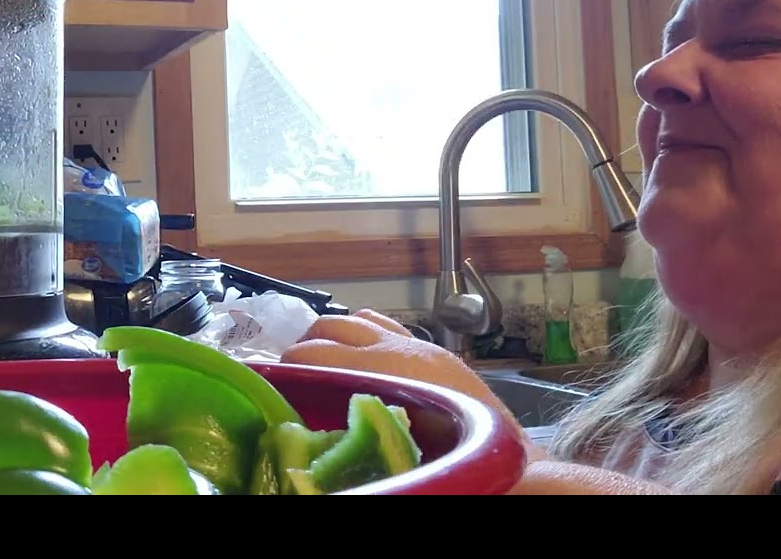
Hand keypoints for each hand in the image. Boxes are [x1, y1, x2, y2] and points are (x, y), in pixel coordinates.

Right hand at [281, 310, 532, 446]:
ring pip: (357, 319)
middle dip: (303, 345)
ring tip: (318, 366)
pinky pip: (385, 325)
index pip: (318, 351)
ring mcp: (420, 343)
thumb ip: (354, 424)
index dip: (286, 365)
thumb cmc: (453, 454)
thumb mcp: (393, 443)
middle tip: (288, 376)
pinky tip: (356, 361)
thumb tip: (305, 427)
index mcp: (390, 367)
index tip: (269, 382)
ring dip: (331, 336)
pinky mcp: (434, 351)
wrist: (511, 460)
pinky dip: (361, 334)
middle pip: (332, 325)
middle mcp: (403, 346)